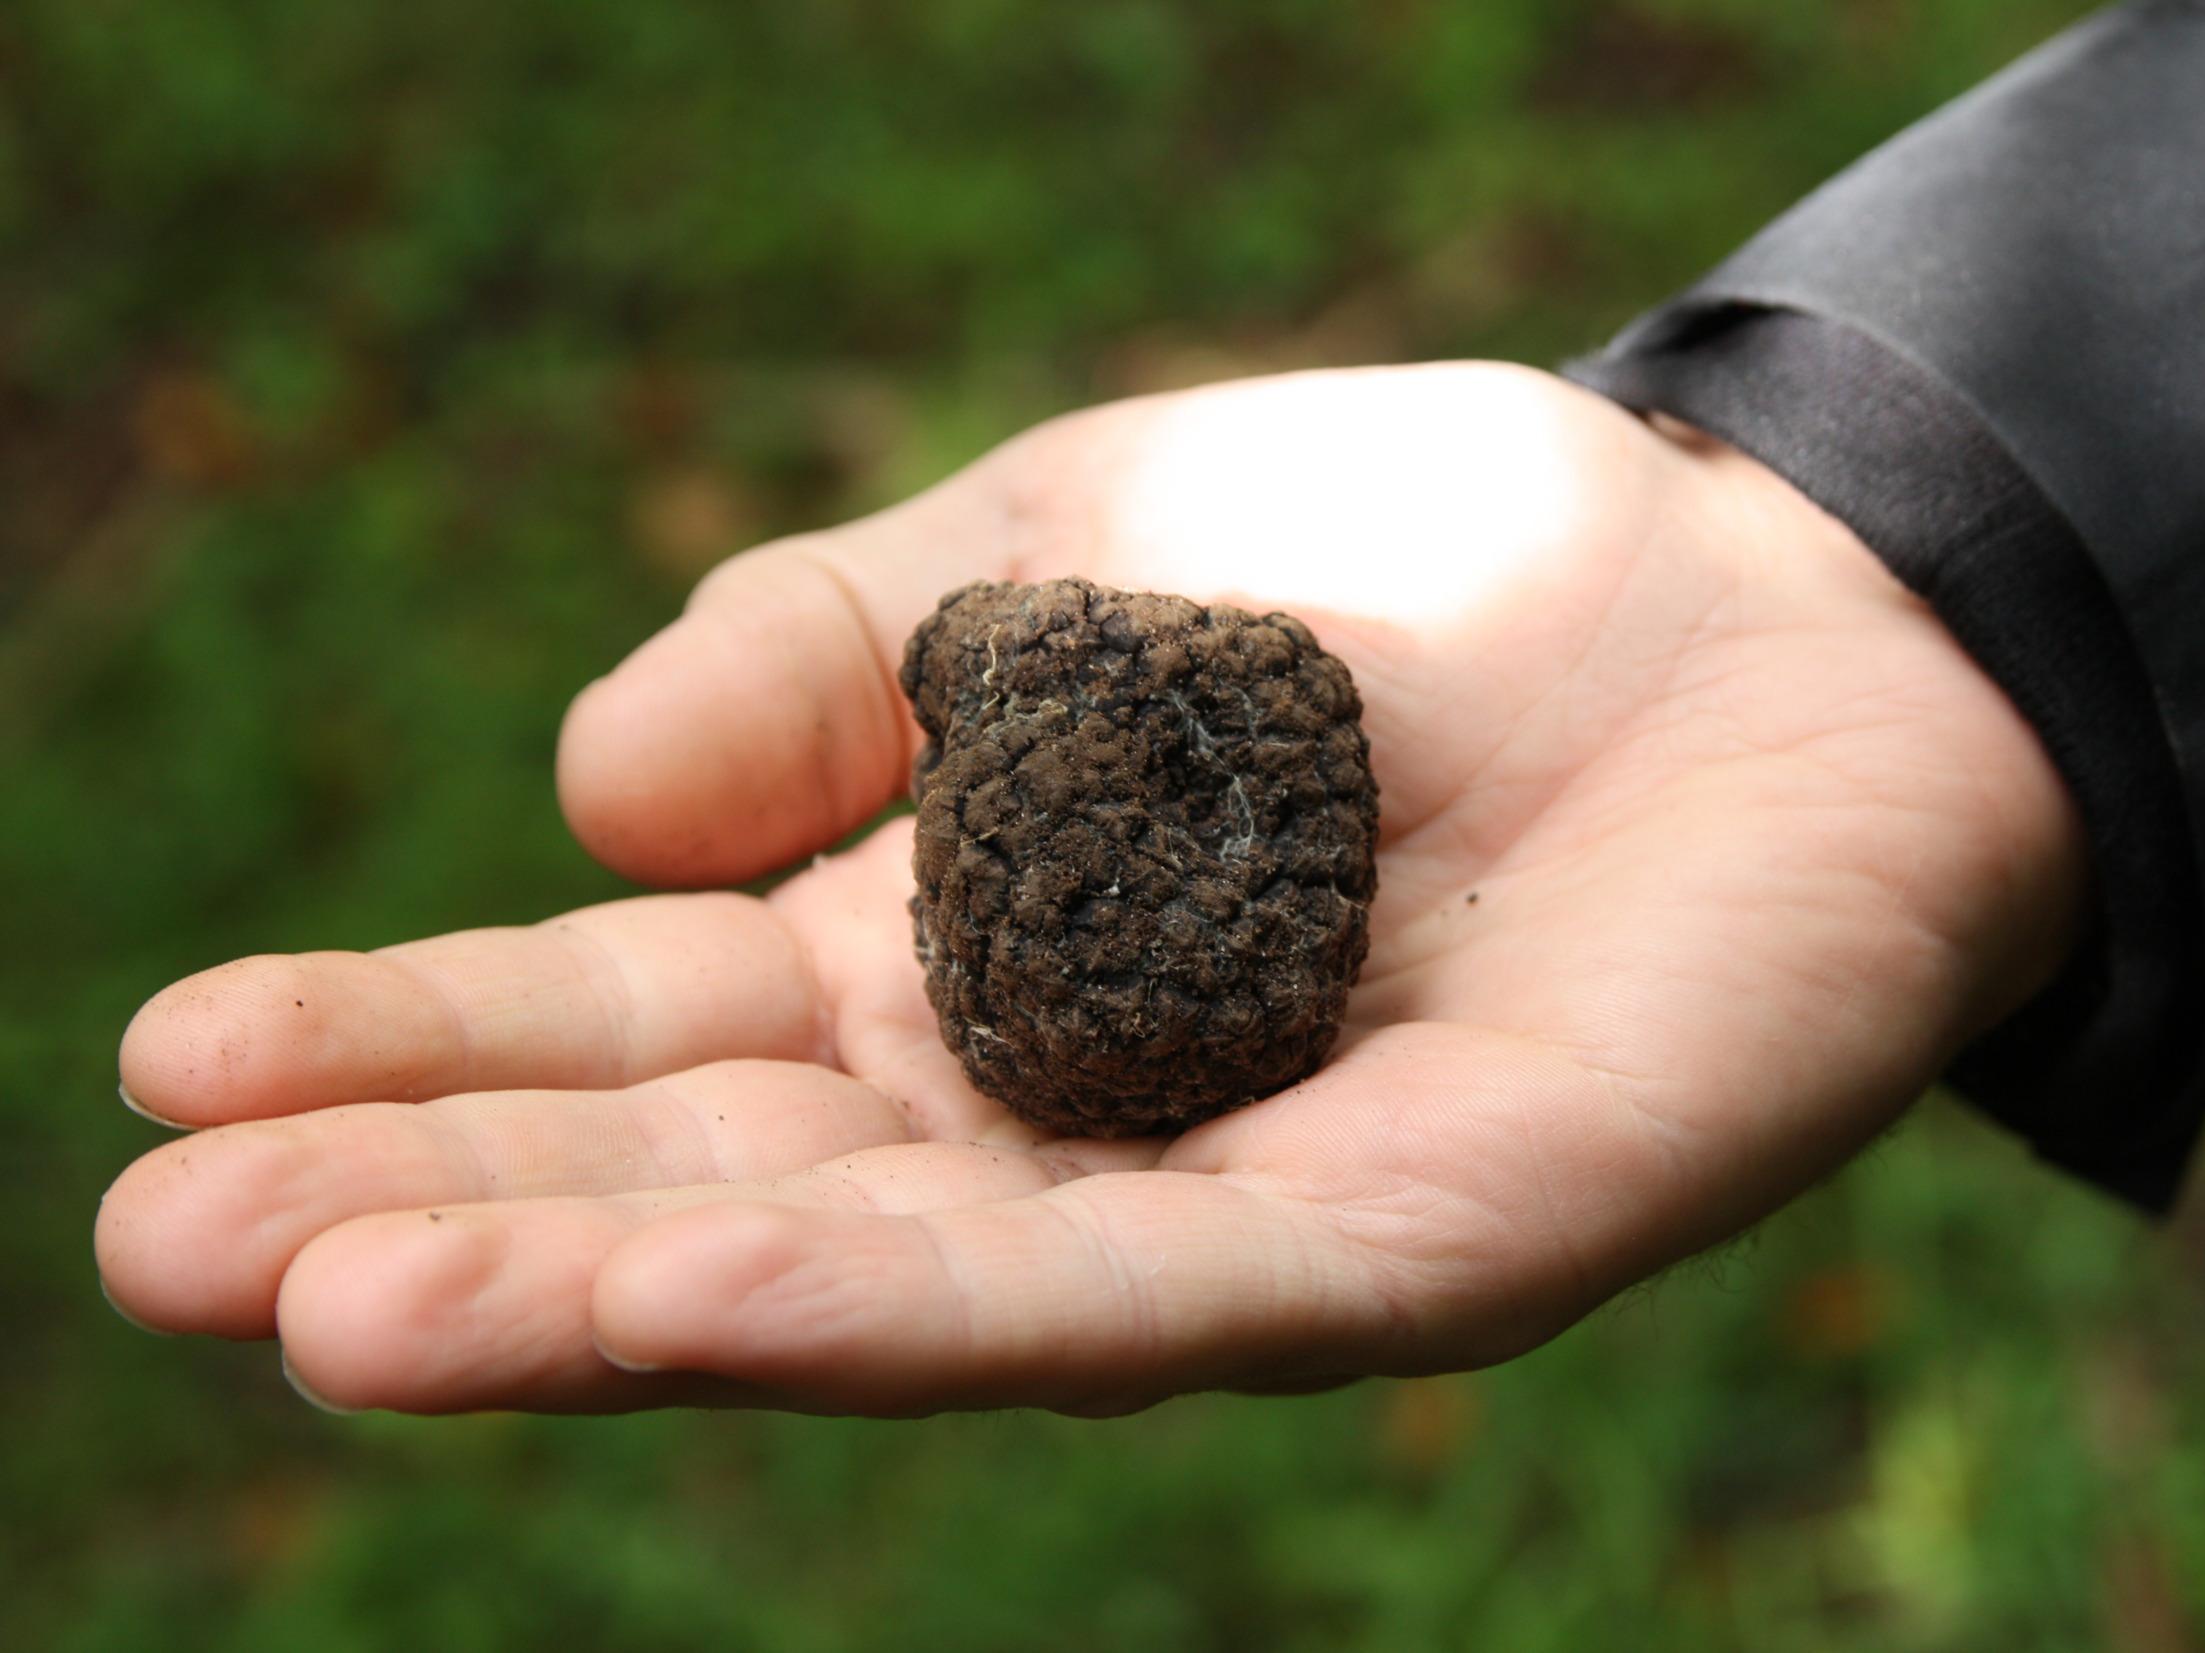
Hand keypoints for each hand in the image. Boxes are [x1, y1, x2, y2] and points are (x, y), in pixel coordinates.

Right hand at [97, 362, 2081, 1415]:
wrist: (1781, 597)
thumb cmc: (1419, 569)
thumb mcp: (1054, 550)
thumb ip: (823, 652)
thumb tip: (580, 799)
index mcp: (953, 947)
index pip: (647, 1029)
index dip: (418, 1047)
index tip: (170, 1058)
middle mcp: (1053, 1108)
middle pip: (718, 1185)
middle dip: (451, 1215)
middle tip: (164, 1248)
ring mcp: (1219, 1205)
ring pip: (881, 1279)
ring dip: (606, 1300)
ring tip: (330, 1307)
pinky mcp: (1408, 1251)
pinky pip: (1133, 1293)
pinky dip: (909, 1301)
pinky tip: (697, 1299)